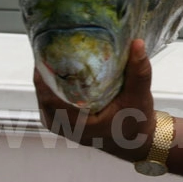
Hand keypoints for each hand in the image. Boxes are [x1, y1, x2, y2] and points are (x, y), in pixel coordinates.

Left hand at [34, 39, 157, 162]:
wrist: (134, 141)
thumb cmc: (135, 124)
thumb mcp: (139, 97)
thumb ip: (138, 72)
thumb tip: (137, 44)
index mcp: (77, 124)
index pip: (49, 96)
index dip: (46, 71)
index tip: (52, 48)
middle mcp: (63, 125)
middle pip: (43, 90)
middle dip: (47, 65)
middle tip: (56, 40)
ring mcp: (59, 122)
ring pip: (44, 92)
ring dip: (49, 71)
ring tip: (57, 47)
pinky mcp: (61, 117)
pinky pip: (50, 96)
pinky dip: (54, 80)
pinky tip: (62, 64)